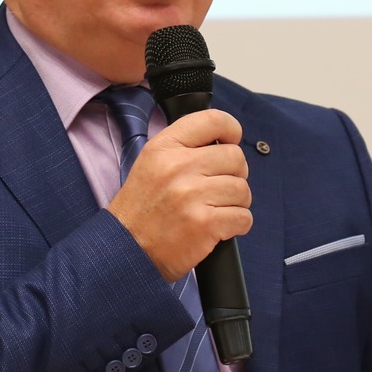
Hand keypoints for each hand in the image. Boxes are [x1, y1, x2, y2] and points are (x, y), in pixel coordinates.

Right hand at [107, 109, 252, 281]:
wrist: (128, 252)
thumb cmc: (142, 210)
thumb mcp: (151, 164)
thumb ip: (184, 147)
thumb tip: (225, 142)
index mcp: (164, 148)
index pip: (212, 120)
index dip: (231, 129)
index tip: (232, 140)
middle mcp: (178, 167)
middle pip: (235, 157)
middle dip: (235, 174)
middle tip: (219, 188)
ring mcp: (192, 196)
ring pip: (242, 189)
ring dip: (236, 203)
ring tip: (215, 210)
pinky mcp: (205, 224)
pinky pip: (243, 217)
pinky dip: (237, 224)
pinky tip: (219, 228)